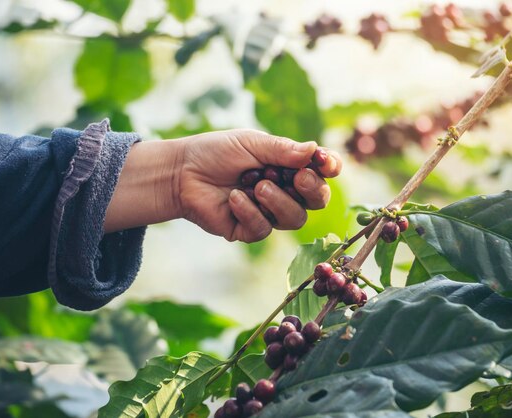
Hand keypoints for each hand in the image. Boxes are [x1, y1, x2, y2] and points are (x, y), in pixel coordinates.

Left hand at [178, 129, 341, 241]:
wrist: (181, 172)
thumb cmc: (216, 152)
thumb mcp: (252, 143)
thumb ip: (283, 150)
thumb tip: (314, 150)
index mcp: (290, 167)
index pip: (322, 171)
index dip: (330, 168)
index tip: (326, 163)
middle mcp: (285, 191)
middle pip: (317, 200)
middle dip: (312, 189)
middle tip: (297, 178)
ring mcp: (269, 213)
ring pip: (295, 218)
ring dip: (279, 201)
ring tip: (257, 186)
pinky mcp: (249, 230)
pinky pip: (263, 228)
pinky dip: (250, 212)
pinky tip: (234, 198)